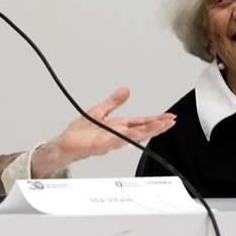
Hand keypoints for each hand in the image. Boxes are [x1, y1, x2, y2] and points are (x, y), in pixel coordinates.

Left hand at [31, 88, 175, 176]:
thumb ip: (114, 101)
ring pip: (133, 136)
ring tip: (161, 125)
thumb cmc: (79, 133)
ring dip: (148, 131)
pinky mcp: (101, 144)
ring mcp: (111, 140)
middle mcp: (117, 134)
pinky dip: (128, 137)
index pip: (141, 123)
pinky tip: (137, 133)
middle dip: (157, 126)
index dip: (155, 120)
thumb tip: (126, 90)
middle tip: (171, 121)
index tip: (168, 117)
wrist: (64, 145)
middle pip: (142, 130)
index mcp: (118, 127)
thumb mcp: (99, 111)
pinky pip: (117, 140)